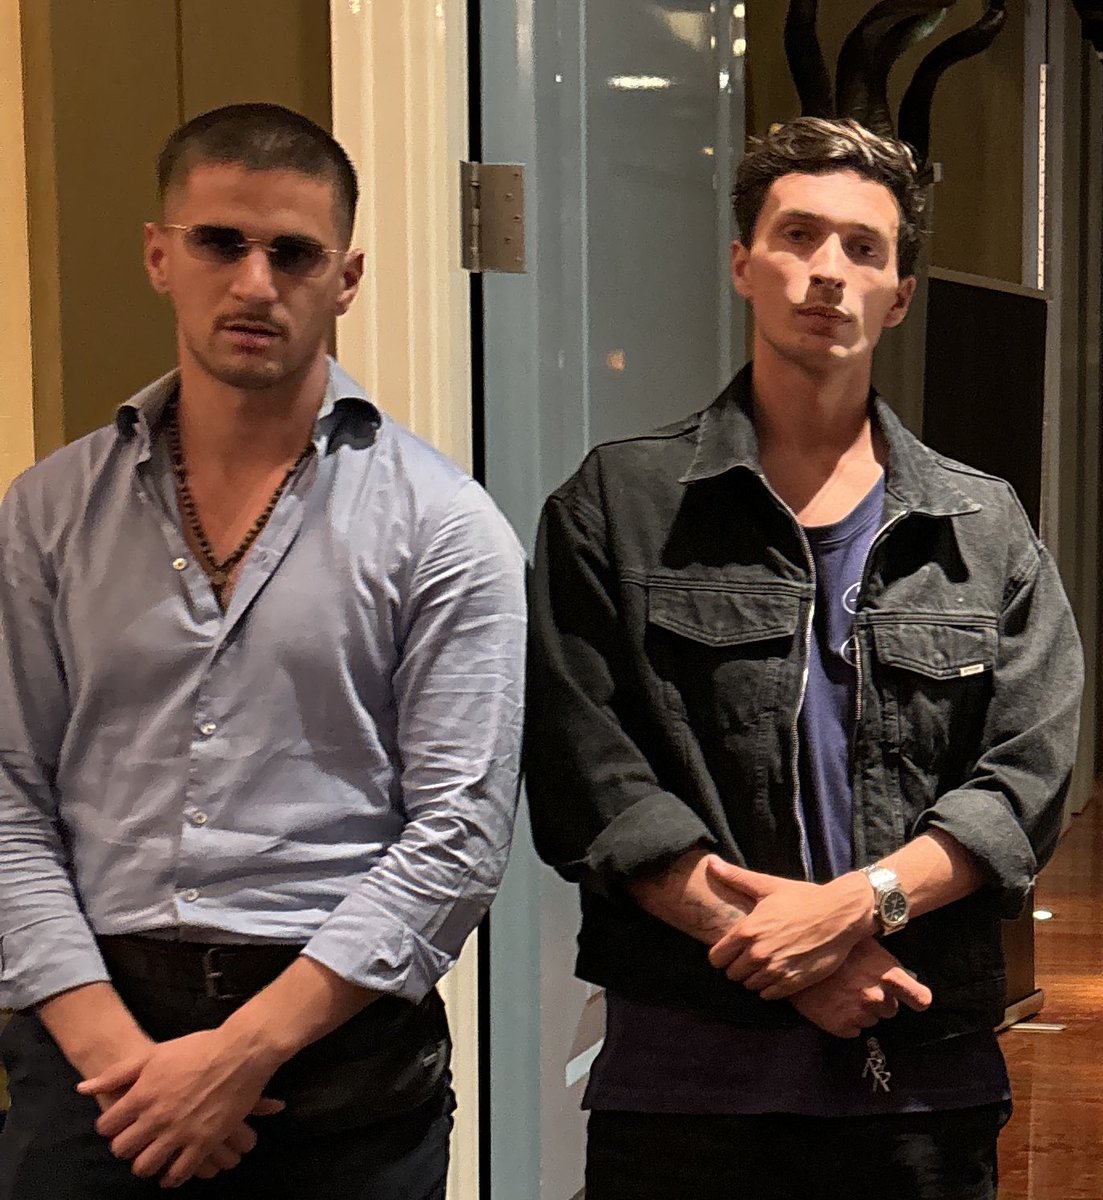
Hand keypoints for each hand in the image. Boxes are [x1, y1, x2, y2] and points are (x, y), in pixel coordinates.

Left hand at [77, 1028, 284, 1188]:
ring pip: (146, 1166)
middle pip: (122, 1150)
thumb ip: (117, 1073)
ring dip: (145, 1164)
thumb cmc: (197, 1048)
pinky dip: (172, 1177)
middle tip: (136, 1141)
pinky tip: (172, 1171)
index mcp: (142, 1095)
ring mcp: (180, 1132)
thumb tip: (82, 1088)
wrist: (239, 1052)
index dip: (111, 1126)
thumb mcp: (154, 1054)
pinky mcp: (203, 1142)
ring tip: (152, 1156)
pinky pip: (179, 1173)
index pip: (107, 1127)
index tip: (121, 1124)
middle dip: (126, 1147)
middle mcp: (156, 1118)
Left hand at [705, 857, 872, 998]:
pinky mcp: (793, 983)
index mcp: (747, 931)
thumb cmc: (803, 898)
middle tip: (750, 954)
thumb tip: (710, 862)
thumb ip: (735, 878)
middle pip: (731, 974)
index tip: (733, 948)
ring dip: (754, 976)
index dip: (722, 954)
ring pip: (749, 985)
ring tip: (766, 962)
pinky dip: (770, 987)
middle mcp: (758, 953)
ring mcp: (775, 970)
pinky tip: (778, 971)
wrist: (840, 915)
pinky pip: (768, 995)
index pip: (716, 958)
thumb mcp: (768, 886)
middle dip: (738, 965)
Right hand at [790, 938, 931, 1037]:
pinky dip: (844, 1020)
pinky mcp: (840, 1026)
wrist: (792, 955)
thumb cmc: (831, 943)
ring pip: (870, 1021)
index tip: (912, 998)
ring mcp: (859, 1013)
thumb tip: (903, 974)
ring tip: (842, 992)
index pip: (920, 999)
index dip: (916, 998)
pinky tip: (833, 1003)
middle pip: (891, 1010)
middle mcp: (878, 997)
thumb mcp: (864, 944)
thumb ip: (884, 963)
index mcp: (888, 975)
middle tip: (858, 985)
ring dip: (860, 1010)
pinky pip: (852, 1030)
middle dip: (880, 1000)